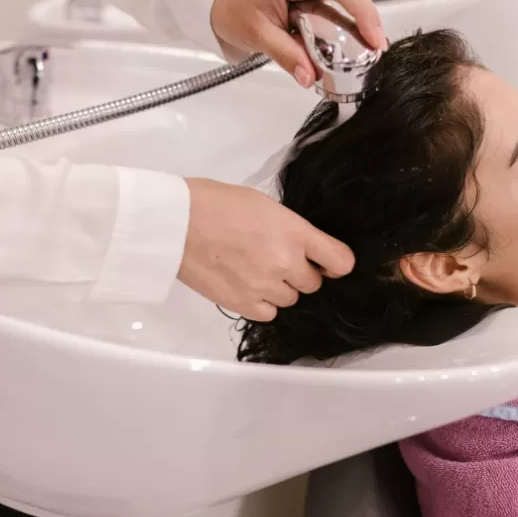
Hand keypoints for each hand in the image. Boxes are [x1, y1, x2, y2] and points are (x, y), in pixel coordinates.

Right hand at [178, 178, 354, 320]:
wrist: (177, 222)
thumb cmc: (216, 203)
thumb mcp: (265, 205)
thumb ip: (289, 229)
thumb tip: (300, 247)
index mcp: (295, 232)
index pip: (340, 260)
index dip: (336, 264)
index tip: (327, 263)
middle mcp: (286, 263)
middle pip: (313, 284)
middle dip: (300, 273)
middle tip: (276, 259)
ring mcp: (265, 286)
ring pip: (290, 300)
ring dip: (280, 288)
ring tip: (255, 270)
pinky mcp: (243, 303)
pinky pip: (268, 313)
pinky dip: (262, 303)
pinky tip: (247, 285)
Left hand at [210, 0, 386, 87]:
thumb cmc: (232, 5)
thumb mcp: (257, 35)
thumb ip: (287, 56)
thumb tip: (310, 76)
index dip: (363, 12)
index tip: (375, 39)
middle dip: (364, 25)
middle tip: (375, 54)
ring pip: (344, 2)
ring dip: (353, 29)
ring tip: (364, 55)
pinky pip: (335, 6)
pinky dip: (341, 26)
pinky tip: (347, 46)